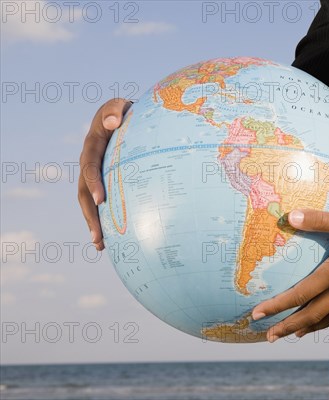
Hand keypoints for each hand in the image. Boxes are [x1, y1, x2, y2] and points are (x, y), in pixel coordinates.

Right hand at [78, 98, 132, 250]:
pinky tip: (111, 239)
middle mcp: (88, 163)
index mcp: (91, 147)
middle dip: (90, 215)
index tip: (102, 201)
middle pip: (84, 192)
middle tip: (98, 237)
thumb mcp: (119, 106)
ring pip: (89, 202)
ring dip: (93, 224)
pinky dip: (102, 219)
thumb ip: (115, 110)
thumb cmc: (123, 111)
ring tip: (101, 246)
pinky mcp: (102, 181)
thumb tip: (114, 121)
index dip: (94, 184)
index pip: (90, 167)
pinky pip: (100, 201)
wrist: (121, 116)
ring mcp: (93, 174)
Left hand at [252, 209, 328, 341]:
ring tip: (292, 335)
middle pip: (310, 315)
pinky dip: (326, 321)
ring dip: (306, 328)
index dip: (277, 305)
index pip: (300, 294)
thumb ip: (320, 220)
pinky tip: (322, 320)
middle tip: (268, 336)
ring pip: (326, 318)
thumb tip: (291, 216)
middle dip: (287, 326)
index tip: (257, 314)